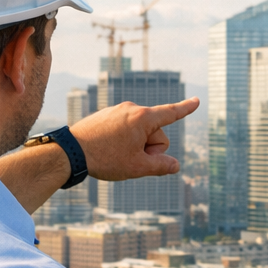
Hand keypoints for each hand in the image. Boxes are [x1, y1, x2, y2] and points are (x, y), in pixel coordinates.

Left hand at [71, 98, 198, 181]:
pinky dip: (123, 140)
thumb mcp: (138, 167)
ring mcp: (117, 111)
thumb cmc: (105, 158)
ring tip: (115, 154)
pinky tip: (108, 149)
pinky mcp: (106, 116)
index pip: (171, 113)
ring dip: (136, 145)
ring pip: (139, 131)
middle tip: (132, 159)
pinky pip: (124, 129)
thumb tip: (175, 166)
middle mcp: (131, 109)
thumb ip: (162, 166)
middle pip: (155, 132)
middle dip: (150, 147)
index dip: (186, 109)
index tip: (197, 101)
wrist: (70, 152)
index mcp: (143, 118)